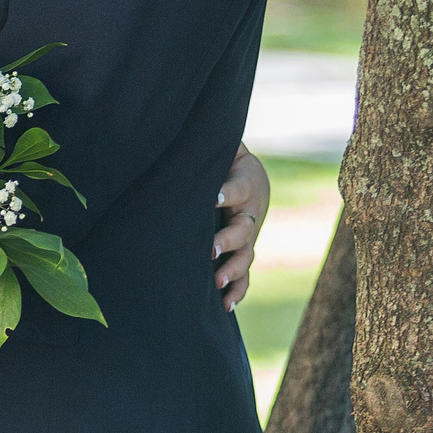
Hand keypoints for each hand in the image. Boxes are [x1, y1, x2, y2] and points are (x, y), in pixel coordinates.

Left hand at [215, 141, 268, 311]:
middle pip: (243, 229)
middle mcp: (248, 214)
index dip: (228, 192)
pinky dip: (238, 290)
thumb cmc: (225, 162)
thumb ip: (206, 145)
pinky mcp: (242, 252)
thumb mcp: (223, 150)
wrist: (250, 177)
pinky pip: (244, 275)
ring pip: (246, 257)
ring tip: (218, 282)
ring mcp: (247, 236)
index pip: (238, 188)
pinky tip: (225, 305)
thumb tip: (181, 126)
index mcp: (244, 185)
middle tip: (209, 249)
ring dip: (233, 270)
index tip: (215, 196)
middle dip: (227, 241)